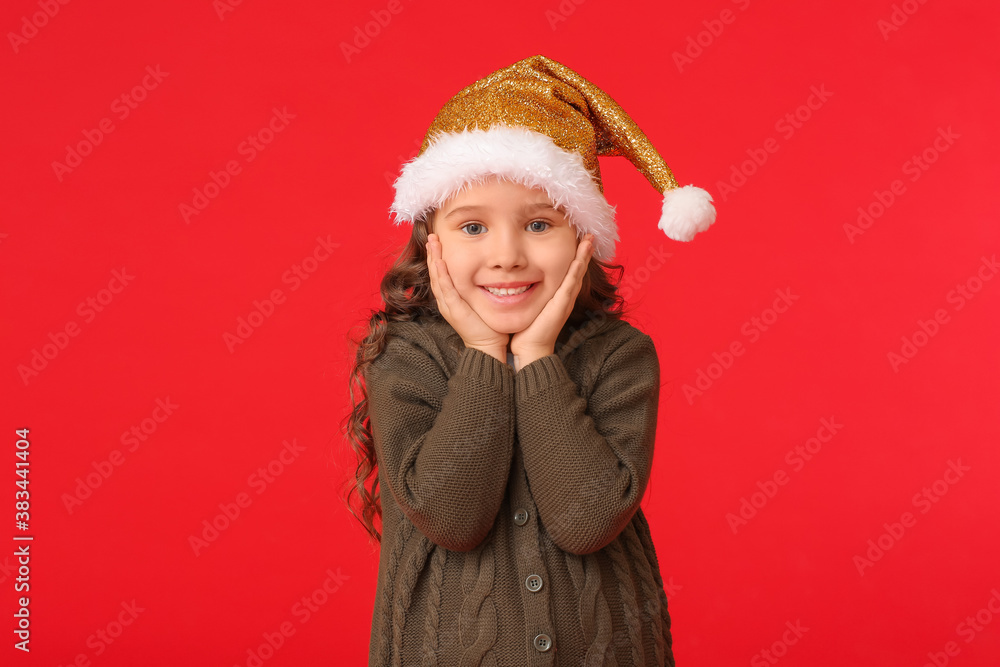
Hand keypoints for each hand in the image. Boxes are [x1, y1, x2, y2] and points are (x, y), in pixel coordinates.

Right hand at [426, 234, 508, 357]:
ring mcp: (448, 305)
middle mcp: (446, 301)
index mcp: (451, 299)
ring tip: (432, 243)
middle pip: (434, 273)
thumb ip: (479, 289)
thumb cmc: (487, 326)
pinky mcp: (455, 310)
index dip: (437, 257)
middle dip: (432, 254)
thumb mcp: (480, 302)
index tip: (437, 242)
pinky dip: (441, 274)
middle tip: (431, 237)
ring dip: (433, 259)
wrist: (487, 346)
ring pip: (437, 278)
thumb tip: (489, 274)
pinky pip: (446, 289)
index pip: (440, 274)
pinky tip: (439, 262)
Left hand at [510, 233, 593, 368]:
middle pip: (577, 270)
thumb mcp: (527, 306)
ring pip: (577, 273)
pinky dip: (577, 269)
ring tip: (589, 239)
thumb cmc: (525, 331)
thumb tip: (511, 281)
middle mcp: (564, 297)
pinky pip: (571, 283)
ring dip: (584, 256)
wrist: (529, 350)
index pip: (568, 272)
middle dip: (584, 253)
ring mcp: (565, 301)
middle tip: (589, 235)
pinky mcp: (561, 305)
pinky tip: (579, 257)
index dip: (574, 257)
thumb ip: (523, 293)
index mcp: (557, 297)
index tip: (577, 240)